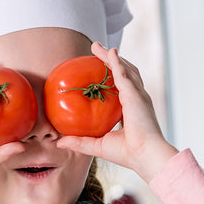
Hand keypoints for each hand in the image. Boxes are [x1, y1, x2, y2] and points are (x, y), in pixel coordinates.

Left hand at [57, 43, 177, 182]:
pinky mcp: (135, 95)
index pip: (120, 88)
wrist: (144, 155)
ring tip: (99, 47)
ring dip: (111, 57)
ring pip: (124, 69)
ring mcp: (137, 95)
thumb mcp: (96, 146)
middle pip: (123, 73)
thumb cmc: (126, 154)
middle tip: (96, 50)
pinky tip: (109, 52)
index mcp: (130, 109)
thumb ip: (78, 142)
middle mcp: (136, 99)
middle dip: (111, 60)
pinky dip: (117, 62)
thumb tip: (59, 142)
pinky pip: (124, 74)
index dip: (111, 78)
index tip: (98, 71)